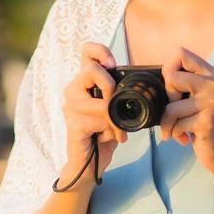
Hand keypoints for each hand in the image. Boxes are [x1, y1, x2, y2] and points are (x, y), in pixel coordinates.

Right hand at [59, 41, 128, 184]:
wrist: (91, 162)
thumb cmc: (105, 132)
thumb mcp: (117, 108)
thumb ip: (122, 92)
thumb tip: (143, 82)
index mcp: (85, 81)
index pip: (86, 52)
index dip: (100, 51)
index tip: (113, 64)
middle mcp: (73, 89)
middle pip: (91, 70)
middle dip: (111, 86)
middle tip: (118, 105)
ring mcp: (70, 106)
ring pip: (100, 100)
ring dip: (114, 117)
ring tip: (116, 128)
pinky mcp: (73, 123)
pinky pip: (100, 120)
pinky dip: (110, 129)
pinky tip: (107, 136)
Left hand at [158, 47, 213, 179]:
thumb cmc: (203, 123)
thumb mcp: (196, 97)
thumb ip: (183, 83)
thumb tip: (160, 74)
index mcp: (210, 73)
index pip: (181, 53)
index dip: (168, 70)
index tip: (173, 89)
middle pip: (171, 77)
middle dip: (168, 98)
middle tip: (177, 112)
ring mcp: (212, 101)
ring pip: (171, 107)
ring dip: (168, 123)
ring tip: (178, 129)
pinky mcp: (207, 120)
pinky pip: (176, 124)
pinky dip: (175, 134)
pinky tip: (186, 137)